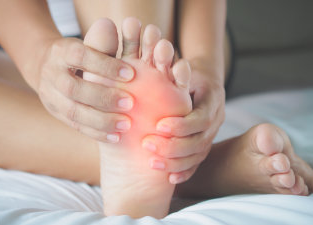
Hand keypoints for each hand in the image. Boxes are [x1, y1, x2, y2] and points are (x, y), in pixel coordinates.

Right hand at [36, 37, 134, 142]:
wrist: (44, 66)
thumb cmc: (77, 55)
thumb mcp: (86, 45)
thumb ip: (102, 45)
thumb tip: (118, 34)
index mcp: (61, 51)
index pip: (81, 56)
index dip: (105, 66)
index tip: (131, 74)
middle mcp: (52, 74)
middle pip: (74, 89)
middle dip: (104, 97)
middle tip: (130, 103)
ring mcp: (50, 96)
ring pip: (73, 112)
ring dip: (102, 120)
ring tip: (126, 124)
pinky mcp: (55, 113)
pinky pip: (75, 126)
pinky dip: (96, 132)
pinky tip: (115, 136)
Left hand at [142, 64, 224, 183]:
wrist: (204, 83)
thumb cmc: (188, 73)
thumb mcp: (184, 68)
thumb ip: (175, 71)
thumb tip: (162, 54)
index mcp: (212, 100)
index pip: (199, 118)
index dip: (180, 125)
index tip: (158, 127)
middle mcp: (216, 119)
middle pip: (199, 141)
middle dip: (173, 147)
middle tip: (147, 147)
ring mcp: (212, 134)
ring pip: (198, 154)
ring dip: (176, 162)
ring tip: (153, 165)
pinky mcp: (205, 143)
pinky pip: (198, 162)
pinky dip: (185, 171)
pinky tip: (170, 179)